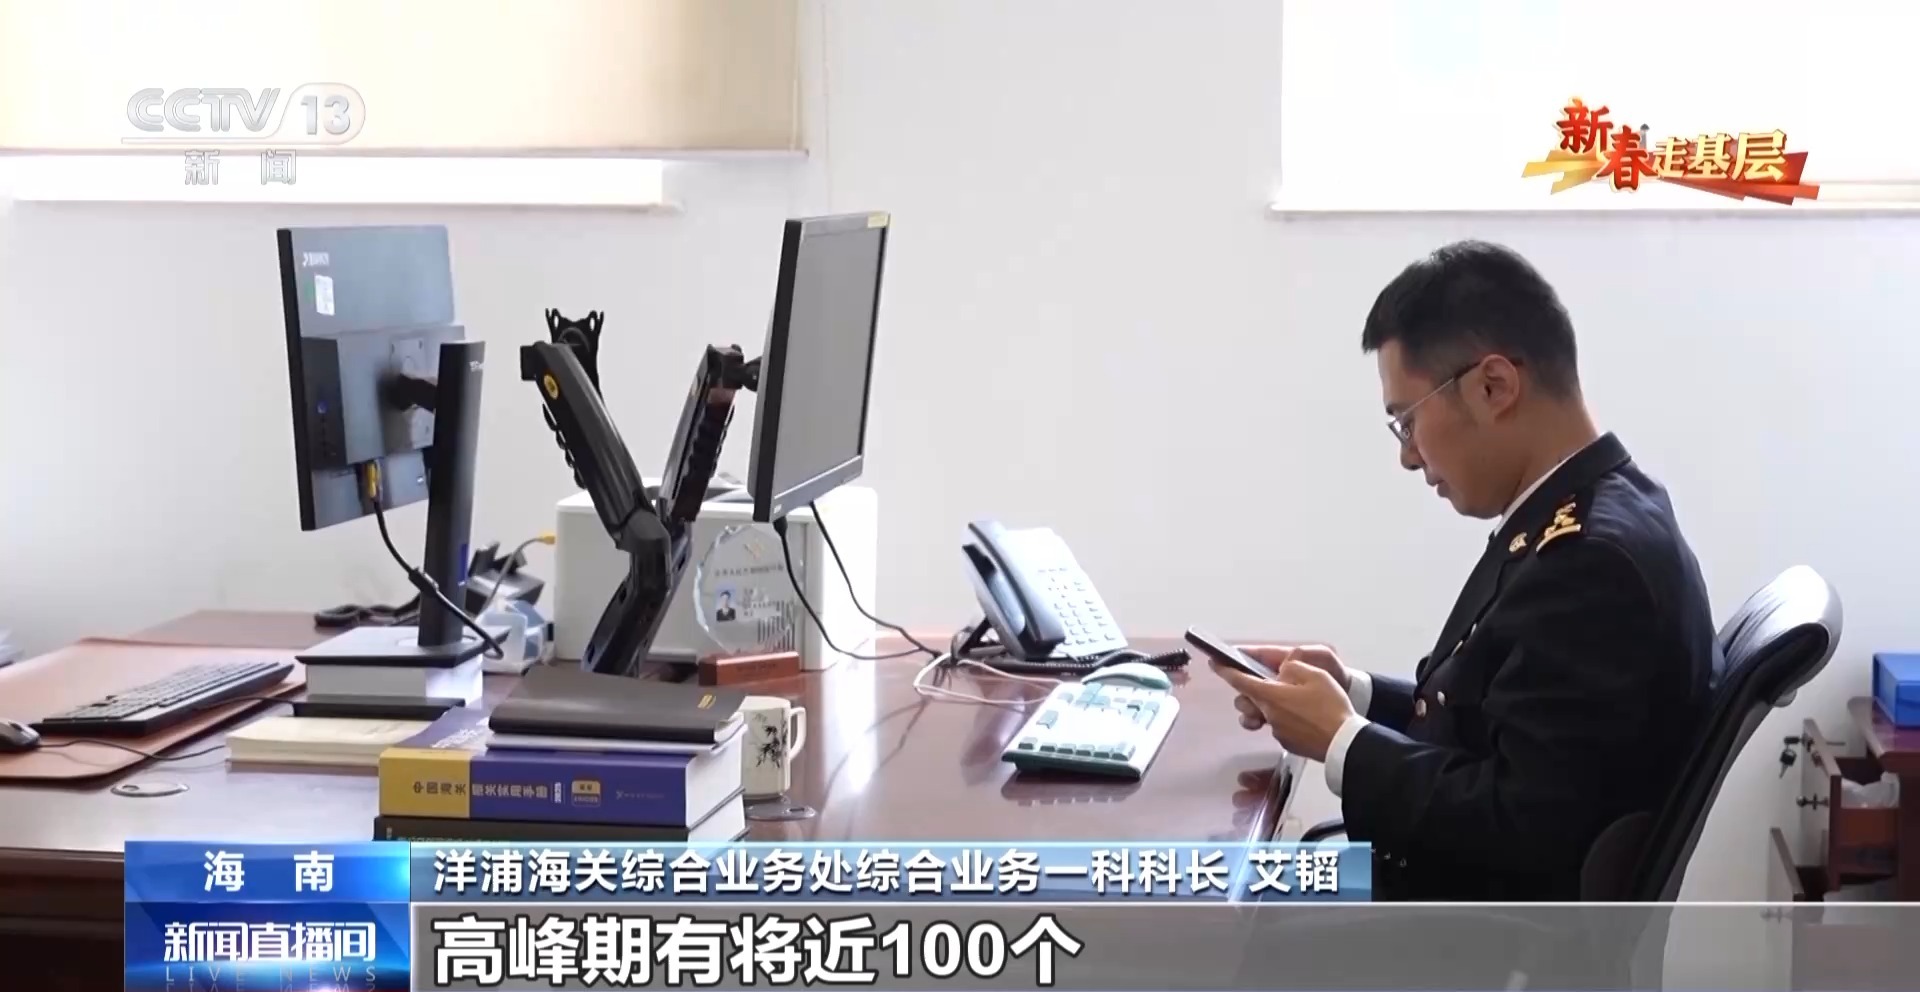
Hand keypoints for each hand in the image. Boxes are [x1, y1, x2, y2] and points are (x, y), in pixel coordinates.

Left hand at [1228, 645, 1347, 733]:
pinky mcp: (1287, 743)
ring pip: (1264, 713)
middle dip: (1252, 690)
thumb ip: (1293, 668)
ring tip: (1292, 699)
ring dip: (1270, 704)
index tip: (1215, 664)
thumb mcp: (1315, 676)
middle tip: (1271, 682)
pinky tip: (1304, 716)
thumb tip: (1281, 672)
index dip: (1226, 670)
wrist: (1344, 743)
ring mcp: (1277, 731)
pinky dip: (1285, 718)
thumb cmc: (1331, 707)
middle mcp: (1269, 714)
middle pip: (1250, 699)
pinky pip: (1278, 725)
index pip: (1241, 681)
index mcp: (1272, 696)